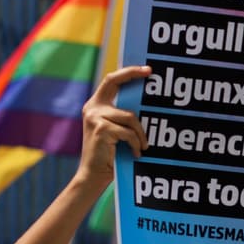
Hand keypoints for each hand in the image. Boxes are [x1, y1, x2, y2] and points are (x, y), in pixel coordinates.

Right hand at [76, 66, 150, 186]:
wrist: (94, 175)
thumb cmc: (110, 154)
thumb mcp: (115, 130)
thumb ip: (123, 116)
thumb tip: (145, 103)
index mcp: (96, 105)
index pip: (111, 80)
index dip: (128, 72)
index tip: (146, 69)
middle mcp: (92, 108)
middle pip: (115, 83)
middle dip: (133, 74)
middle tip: (151, 74)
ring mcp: (95, 117)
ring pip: (130, 116)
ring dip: (141, 133)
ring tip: (143, 146)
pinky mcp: (101, 129)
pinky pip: (129, 132)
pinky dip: (136, 144)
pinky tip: (137, 153)